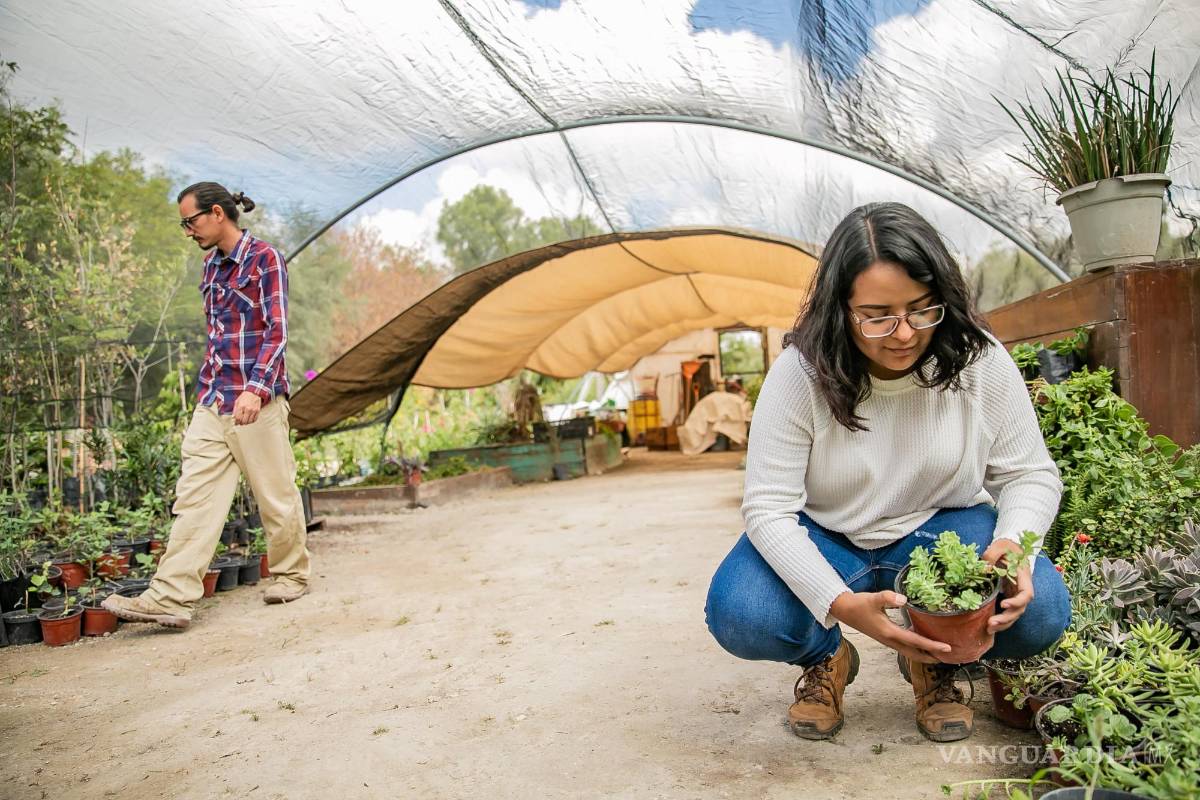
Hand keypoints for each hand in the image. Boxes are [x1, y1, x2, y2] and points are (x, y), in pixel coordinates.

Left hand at [233, 391, 262, 425]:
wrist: (254, 392)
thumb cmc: (244, 397)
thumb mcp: (237, 402)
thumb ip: (235, 410)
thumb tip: (233, 418)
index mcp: (241, 406)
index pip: (238, 418)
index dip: (236, 422)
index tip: (236, 423)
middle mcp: (247, 409)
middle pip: (243, 421)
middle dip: (241, 423)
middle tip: (240, 423)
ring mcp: (253, 410)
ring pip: (249, 421)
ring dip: (246, 423)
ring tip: (244, 421)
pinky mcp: (258, 411)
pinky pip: (254, 419)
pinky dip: (251, 421)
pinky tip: (249, 420)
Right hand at [829, 590, 952, 663]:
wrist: (844, 610)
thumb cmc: (859, 604)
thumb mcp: (873, 598)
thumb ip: (888, 597)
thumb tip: (904, 599)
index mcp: (890, 632)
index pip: (916, 642)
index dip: (932, 646)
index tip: (948, 648)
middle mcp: (890, 640)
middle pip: (915, 654)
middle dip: (932, 657)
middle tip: (948, 658)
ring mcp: (887, 641)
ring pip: (910, 652)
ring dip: (924, 655)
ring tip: (938, 654)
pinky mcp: (885, 638)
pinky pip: (904, 647)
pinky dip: (916, 648)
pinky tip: (920, 642)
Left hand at [982, 539, 1032, 633]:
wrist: (1010, 548)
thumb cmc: (1007, 546)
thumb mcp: (1000, 545)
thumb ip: (992, 554)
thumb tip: (984, 569)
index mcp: (1023, 577)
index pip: (1026, 594)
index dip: (1017, 602)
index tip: (1003, 604)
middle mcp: (1022, 588)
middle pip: (1020, 609)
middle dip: (1007, 618)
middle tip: (991, 623)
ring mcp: (1016, 594)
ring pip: (1014, 614)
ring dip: (1003, 624)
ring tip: (989, 629)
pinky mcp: (1009, 596)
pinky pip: (1008, 612)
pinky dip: (1000, 620)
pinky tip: (989, 627)